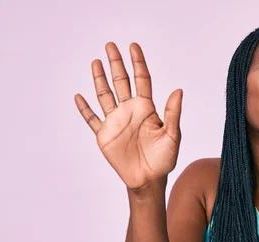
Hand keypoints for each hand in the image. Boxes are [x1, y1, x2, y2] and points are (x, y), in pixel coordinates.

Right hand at [74, 42, 182, 189]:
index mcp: (147, 109)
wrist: (149, 179)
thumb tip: (178, 90)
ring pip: (105, 95)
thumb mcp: (172, 136)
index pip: (142, 80)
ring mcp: (116, 121)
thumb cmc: (164, 159)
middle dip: (116, 63)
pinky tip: (79, 96)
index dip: (138, 63)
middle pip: (121, 82)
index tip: (133, 46)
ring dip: (99, 79)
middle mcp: (130, 111)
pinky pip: (92, 119)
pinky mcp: (104, 135)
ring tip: (96, 62)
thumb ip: (173, 113)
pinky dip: (84, 108)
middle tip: (110, 45)